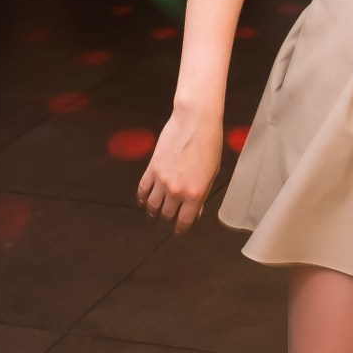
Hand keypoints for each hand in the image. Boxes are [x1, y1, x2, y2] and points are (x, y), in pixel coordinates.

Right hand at [137, 104, 223, 230]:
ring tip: (153, 212)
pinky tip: (142, 201)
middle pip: (167, 214)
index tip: (178, 231)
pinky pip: (142, 189)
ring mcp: (162, 180)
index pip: (185, 221)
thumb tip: (196, 209)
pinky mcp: (152, 168)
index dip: (181, 229)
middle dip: (168, 218)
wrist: (195, 122)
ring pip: (152, 205)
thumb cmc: (209, 144)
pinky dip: (141, 198)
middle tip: (168, 217)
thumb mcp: (212, 173)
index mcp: (196, 194)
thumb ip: (202, 193)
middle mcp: (177, 191)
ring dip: (152, 211)